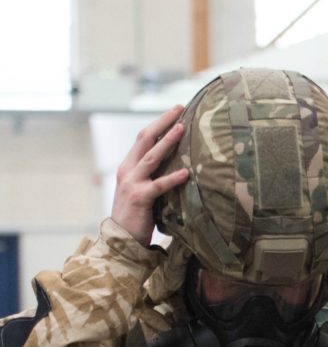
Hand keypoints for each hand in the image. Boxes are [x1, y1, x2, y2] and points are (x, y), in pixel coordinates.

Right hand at [110, 105, 189, 245]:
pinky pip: (158, 185)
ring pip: (151, 157)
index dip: (159, 123)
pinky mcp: (139, 198)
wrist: (122, 238)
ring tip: (183, 129)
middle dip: (163, 122)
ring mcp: (132, 183)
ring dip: (168, 142)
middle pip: (145, 138)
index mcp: (128, 166)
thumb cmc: (138, 214)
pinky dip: (172, 178)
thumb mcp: (144, 189)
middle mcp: (128, 170)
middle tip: (179, 108)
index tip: (175, 111)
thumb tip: (179, 164)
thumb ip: (154, 175)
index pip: (143, 138)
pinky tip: (186, 173)